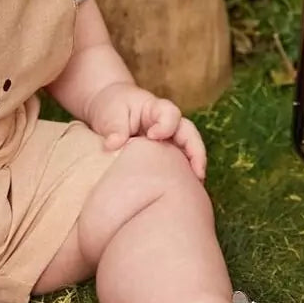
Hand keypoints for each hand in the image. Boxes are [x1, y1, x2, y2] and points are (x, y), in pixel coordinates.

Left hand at [85, 82, 205, 180]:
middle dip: (196, 154)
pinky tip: (178, 194)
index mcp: (156, 109)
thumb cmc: (112, 108)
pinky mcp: (164, 157)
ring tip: (194, 189)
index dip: (166, 125)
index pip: (171, 115)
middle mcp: (169, 126)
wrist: (107, 111)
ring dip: (192, 170)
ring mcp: (169, 142)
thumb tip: (113, 144)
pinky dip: (181, 179)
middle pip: (190, 136)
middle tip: (196, 174)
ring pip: (188, 154)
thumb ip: (115, 127)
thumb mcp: (111, 113)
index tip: (152, 135)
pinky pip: (178, 167)